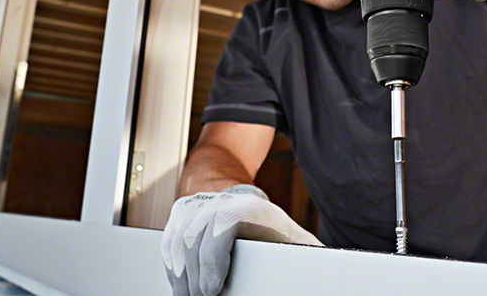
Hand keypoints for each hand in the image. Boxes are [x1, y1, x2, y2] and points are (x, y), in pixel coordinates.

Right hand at [161, 184, 321, 295]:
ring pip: (178, 237)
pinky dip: (172, 265)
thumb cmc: (279, 237)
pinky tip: (180, 283)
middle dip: (193, 277)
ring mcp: (202, 203)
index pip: (224, 222)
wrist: (255, 209)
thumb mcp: (296, 247)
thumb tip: (316, 277)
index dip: (213, 257)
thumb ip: (304, 259)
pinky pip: (170, 238)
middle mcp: (225, 200)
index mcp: (256, 209)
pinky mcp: (185, 210)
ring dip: (180, 275)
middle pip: (196, 235)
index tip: (212, 291)